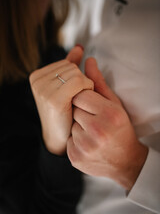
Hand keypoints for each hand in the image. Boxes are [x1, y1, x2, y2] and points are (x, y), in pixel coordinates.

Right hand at [29, 46, 92, 154]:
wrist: (60, 137)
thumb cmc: (66, 111)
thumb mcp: (66, 85)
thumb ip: (70, 66)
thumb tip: (79, 47)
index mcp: (37, 75)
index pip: (68, 63)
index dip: (77, 77)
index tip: (71, 95)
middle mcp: (37, 80)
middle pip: (72, 67)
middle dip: (81, 82)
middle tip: (75, 100)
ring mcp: (43, 89)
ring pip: (77, 74)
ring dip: (85, 87)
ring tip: (76, 102)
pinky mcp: (53, 98)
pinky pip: (79, 82)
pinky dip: (86, 91)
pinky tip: (79, 103)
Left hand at [67, 58, 147, 189]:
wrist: (124, 161)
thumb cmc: (120, 128)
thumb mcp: (114, 104)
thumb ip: (99, 82)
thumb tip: (89, 60)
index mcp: (109, 114)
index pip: (81, 94)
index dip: (85, 98)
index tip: (91, 104)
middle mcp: (97, 130)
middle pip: (73, 107)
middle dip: (80, 111)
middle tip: (93, 119)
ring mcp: (86, 146)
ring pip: (70, 123)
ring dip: (77, 125)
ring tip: (92, 132)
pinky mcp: (76, 157)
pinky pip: (68, 140)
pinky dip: (75, 140)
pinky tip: (87, 143)